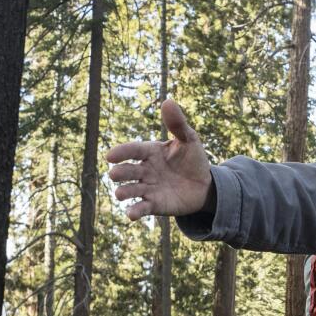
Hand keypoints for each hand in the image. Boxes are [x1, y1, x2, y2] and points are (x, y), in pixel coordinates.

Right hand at [106, 99, 212, 220]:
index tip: (110, 156)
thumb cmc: (193, 159)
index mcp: (150, 152)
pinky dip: (135, 211)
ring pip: (131, 190)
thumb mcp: (189, 140)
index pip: (133, 150)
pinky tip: (131, 214)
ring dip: (124, 192)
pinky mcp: (155, 205)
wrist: (205, 185)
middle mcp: (145, 170)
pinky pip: (142, 208)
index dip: (122, 153)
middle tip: (114, 174)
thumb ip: (177, 124)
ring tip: (120, 194)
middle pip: (128, 171)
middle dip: (121, 173)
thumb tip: (168, 101)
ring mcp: (148, 188)